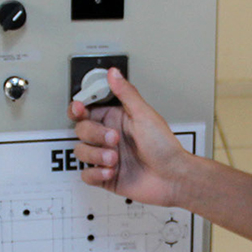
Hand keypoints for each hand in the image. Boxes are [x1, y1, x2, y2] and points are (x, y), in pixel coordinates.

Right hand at [67, 69, 197, 207]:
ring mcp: (106, 157)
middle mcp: (108, 137)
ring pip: (81, 152)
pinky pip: (86, 175)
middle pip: (81, 130)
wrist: (173, 178)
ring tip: (114, 158)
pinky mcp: (106, 177)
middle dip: (94, 134)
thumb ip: (126, 93)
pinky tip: (111, 171)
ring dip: (96, 155)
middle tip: (113, 138)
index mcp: (116, 119)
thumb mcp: (145, 115)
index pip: (87, 110)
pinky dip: (96, 174)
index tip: (79, 108)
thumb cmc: (165, 147)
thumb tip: (114, 73)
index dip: (78, 108)